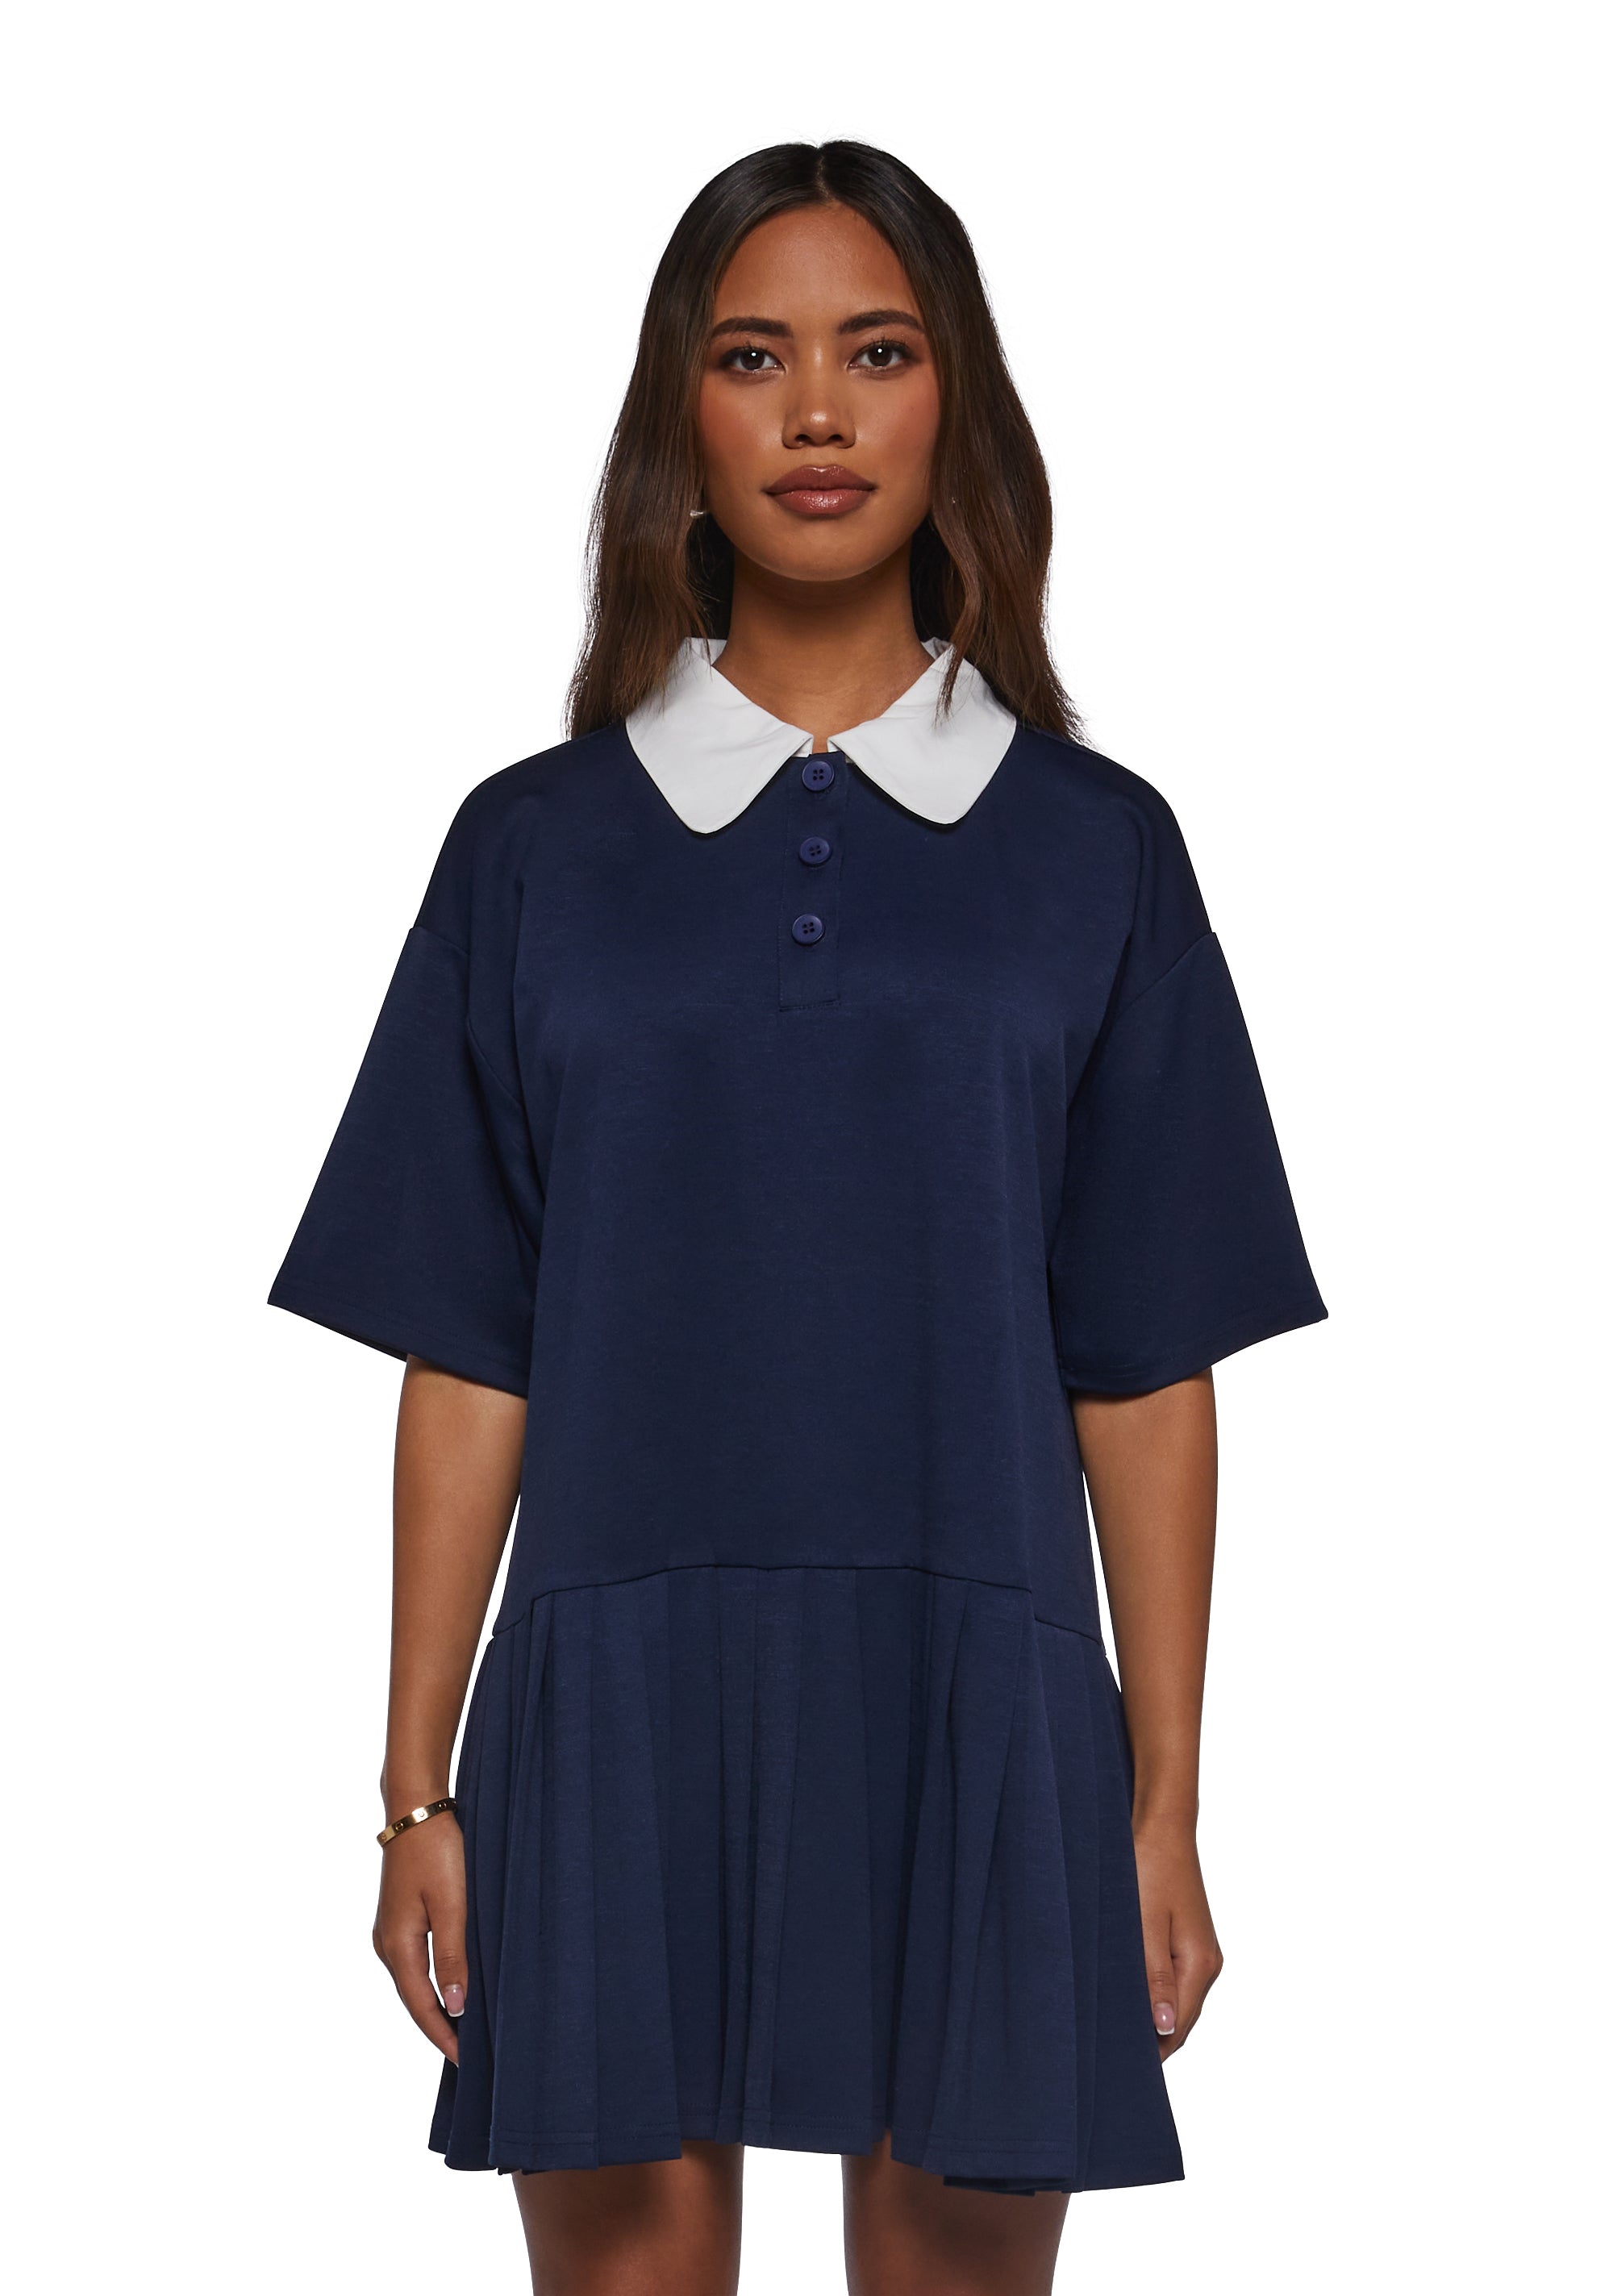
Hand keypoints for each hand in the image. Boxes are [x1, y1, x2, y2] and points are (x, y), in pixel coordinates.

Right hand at [373, 1811, 467, 2064]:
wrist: (416, 1808)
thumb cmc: (437, 1852)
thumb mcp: (452, 1906)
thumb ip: (454, 1958)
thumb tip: (456, 2009)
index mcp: (398, 1946)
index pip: (421, 2006)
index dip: (444, 2036)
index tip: (467, 2062)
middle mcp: (387, 1944)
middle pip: (414, 1999)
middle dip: (440, 2028)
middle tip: (470, 2056)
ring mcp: (390, 1931)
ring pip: (414, 1982)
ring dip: (436, 2006)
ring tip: (464, 2030)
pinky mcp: (400, 1917)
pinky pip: (416, 1963)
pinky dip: (433, 1982)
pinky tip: (451, 1988)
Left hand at [1132, 1823, 1222, 2060]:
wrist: (1160, 1823)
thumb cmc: (1148, 1867)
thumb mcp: (1145, 1924)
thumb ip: (1155, 1978)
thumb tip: (1165, 2029)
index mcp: (1200, 1964)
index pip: (1180, 2027)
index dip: (1154, 2052)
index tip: (1122, 2068)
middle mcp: (1207, 1961)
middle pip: (1180, 2017)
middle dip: (1150, 2037)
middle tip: (1110, 2054)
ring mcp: (1199, 1949)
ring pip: (1174, 1997)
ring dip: (1149, 2013)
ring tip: (1112, 2027)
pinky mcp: (1186, 1936)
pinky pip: (1171, 1976)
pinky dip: (1151, 1990)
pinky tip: (1124, 1991)